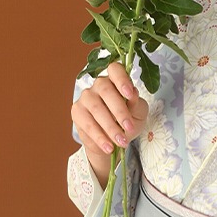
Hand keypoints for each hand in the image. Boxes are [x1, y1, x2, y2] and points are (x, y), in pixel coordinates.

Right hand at [71, 62, 148, 186]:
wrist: (113, 141)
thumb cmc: (128, 121)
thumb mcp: (139, 113)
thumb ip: (137, 104)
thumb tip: (133, 94)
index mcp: (116, 79)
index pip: (115, 69)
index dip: (122, 79)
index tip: (130, 94)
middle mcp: (99, 85)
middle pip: (106, 91)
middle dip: (120, 111)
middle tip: (130, 128)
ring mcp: (86, 97)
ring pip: (96, 109)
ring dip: (111, 127)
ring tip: (122, 142)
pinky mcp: (77, 112)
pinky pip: (88, 124)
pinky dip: (100, 137)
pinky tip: (109, 147)